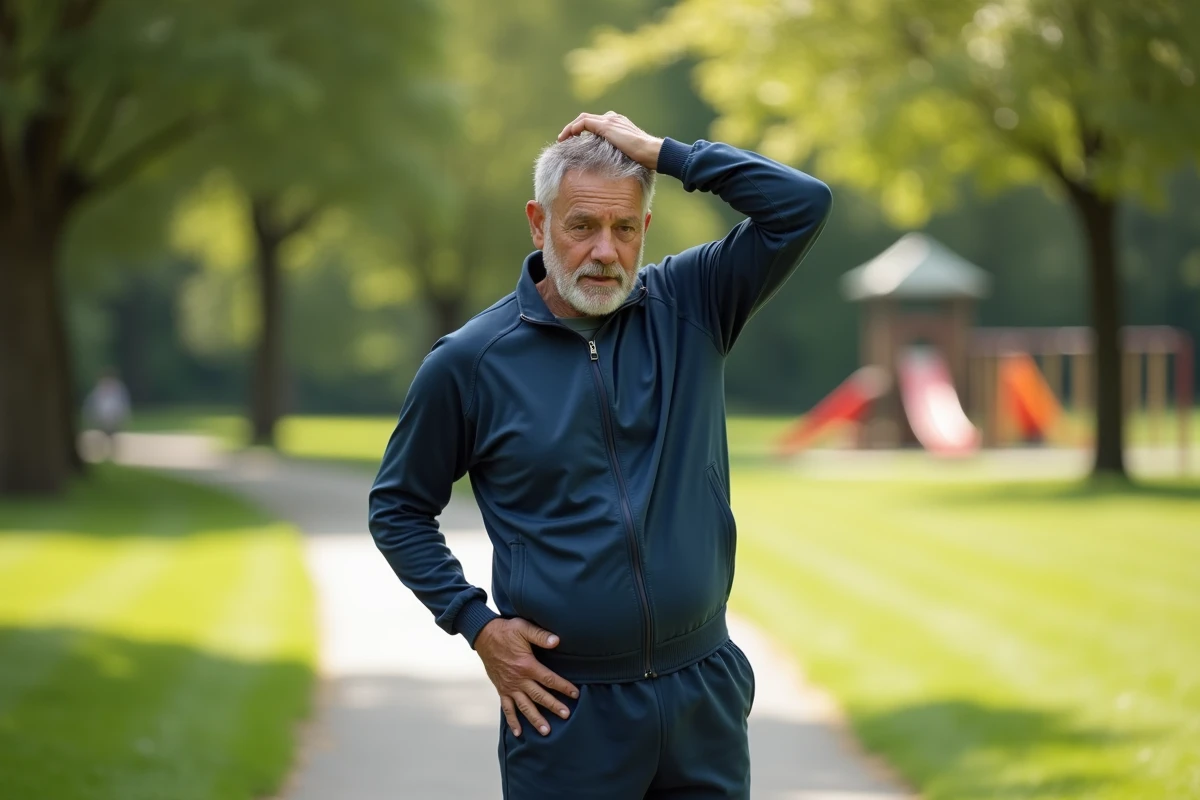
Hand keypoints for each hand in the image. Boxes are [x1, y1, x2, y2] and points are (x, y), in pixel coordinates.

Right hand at [475, 618, 579, 736]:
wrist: (483, 636)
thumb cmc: (506, 631)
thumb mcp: (523, 628)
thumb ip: (540, 635)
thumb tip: (557, 641)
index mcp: (526, 665)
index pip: (549, 679)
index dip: (563, 686)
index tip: (575, 694)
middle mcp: (518, 679)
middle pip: (539, 696)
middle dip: (554, 706)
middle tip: (566, 715)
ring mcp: (509, 687)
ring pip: (524, 706)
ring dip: (535, 719)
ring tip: (546, 731)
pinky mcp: (501, 689)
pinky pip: (506, 708)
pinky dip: (512, 721)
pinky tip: (518, 732)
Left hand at [557, 111, 663, 170]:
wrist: (651, 152)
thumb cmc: (643, 159)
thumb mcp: (627, 156)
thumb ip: (618, 156)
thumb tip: (611, 170)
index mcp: (618, 124)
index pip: (596, 123)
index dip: (583, 130)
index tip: (575, 142)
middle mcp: (613, 119)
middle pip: (587, 118)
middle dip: (574, 127)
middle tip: (564, 139)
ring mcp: (610, 121)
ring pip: (583, 118)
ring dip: (570, 128)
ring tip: (562, 139)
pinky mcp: (606, 126)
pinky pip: (584, 122)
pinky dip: (573, 128)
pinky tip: (567, 138)